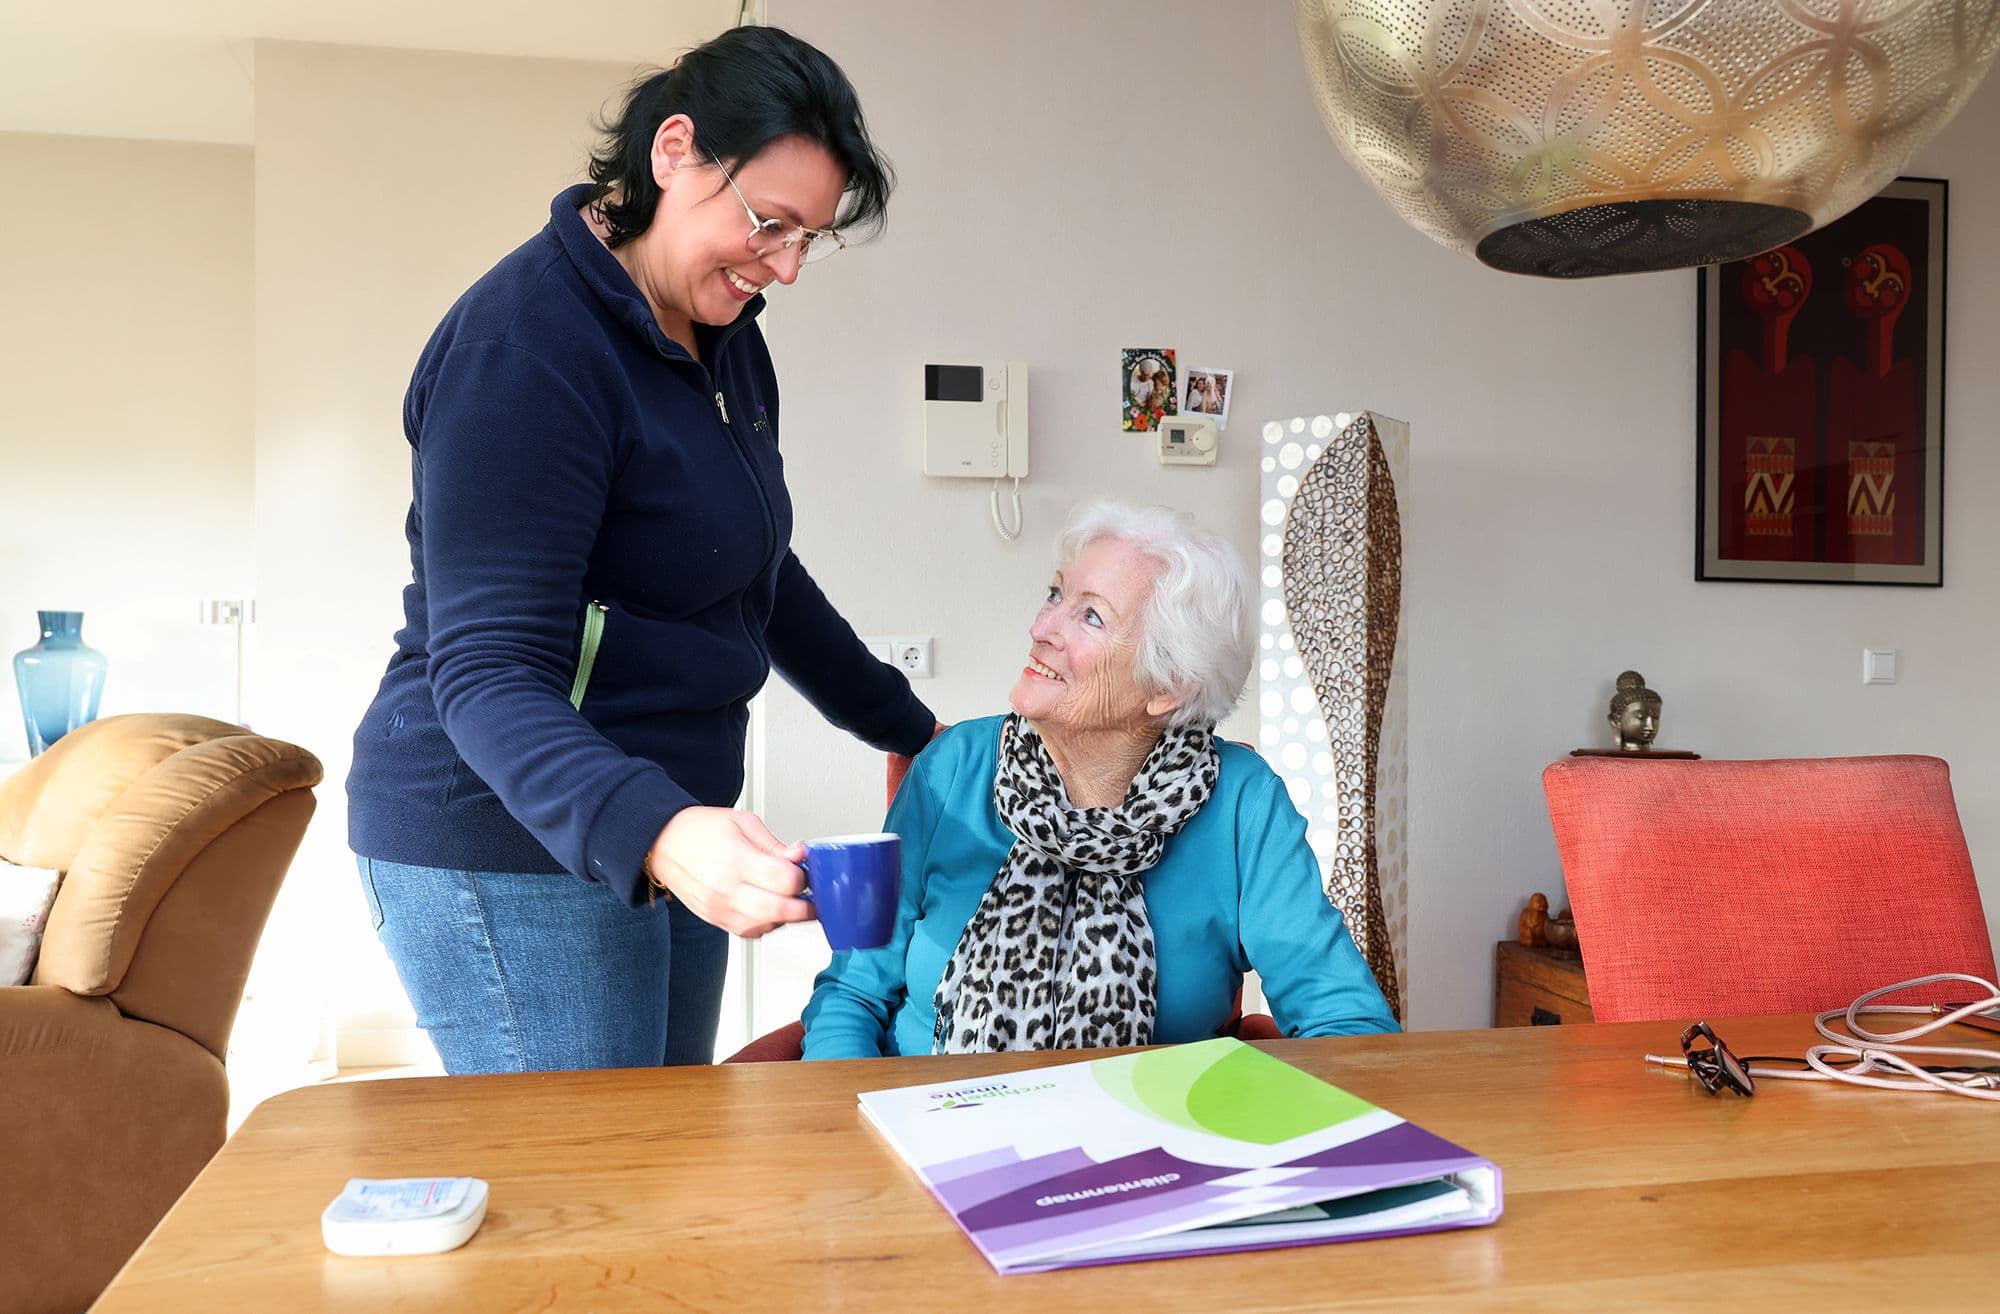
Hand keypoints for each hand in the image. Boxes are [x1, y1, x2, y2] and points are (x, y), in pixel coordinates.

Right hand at [645, 807, 813, 938]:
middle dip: (805, 905)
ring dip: (787, 916)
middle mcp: (727, 889)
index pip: (786, 880)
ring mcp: (721, 909)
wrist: (664, 845)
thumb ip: (774, 844)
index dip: (804, 877)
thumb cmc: (699, 831)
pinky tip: (770, 908)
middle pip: (782, 910)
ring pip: (769, 926)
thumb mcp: (742, 822)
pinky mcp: (718, 921)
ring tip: (789, 898)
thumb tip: (801, 855)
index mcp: (736, 859)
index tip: (806, 870)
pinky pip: (752, 933)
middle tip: (811, 894)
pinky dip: (768, 924)